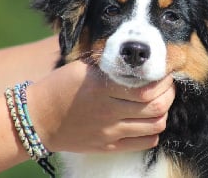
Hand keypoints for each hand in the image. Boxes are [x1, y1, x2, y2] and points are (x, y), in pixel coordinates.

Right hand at [27, 61, 174, 152]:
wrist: (38, 119)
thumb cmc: (60, 87)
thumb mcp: (81, 68)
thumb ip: (109, 65)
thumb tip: (136, 62)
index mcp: (102, 88)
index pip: (146, 88)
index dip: (163, 81)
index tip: (165, 73)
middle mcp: (109, 111)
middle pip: (155, 107)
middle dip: (169, 94)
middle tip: (168, 86)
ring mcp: (109, 132)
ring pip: (154, 126)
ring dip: (164, 113)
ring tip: (161, 103)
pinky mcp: (108, 146)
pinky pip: (143, 143)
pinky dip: (154, 132)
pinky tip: (150, 121)